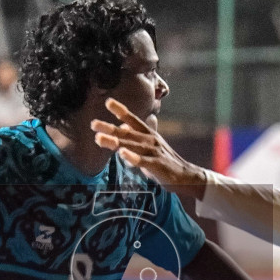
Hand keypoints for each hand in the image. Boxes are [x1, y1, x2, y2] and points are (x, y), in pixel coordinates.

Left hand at [91, 99, 209, 191]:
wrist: (186, 176)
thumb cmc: (165, 162)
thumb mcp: (149, 147)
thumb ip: (135, 138)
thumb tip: (121, 127)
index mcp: (148, 135)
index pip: (133, 120)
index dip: (121, 111)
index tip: (108, 102)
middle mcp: (150, 140)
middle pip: (127, 132)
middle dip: (109, 128)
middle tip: (93, 124)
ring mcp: (154, 152)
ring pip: (132, 145)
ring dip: (115, 141)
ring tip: (99, 138)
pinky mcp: (157, 165)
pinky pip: (143, 161)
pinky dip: (132, 157)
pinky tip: (121, 154)